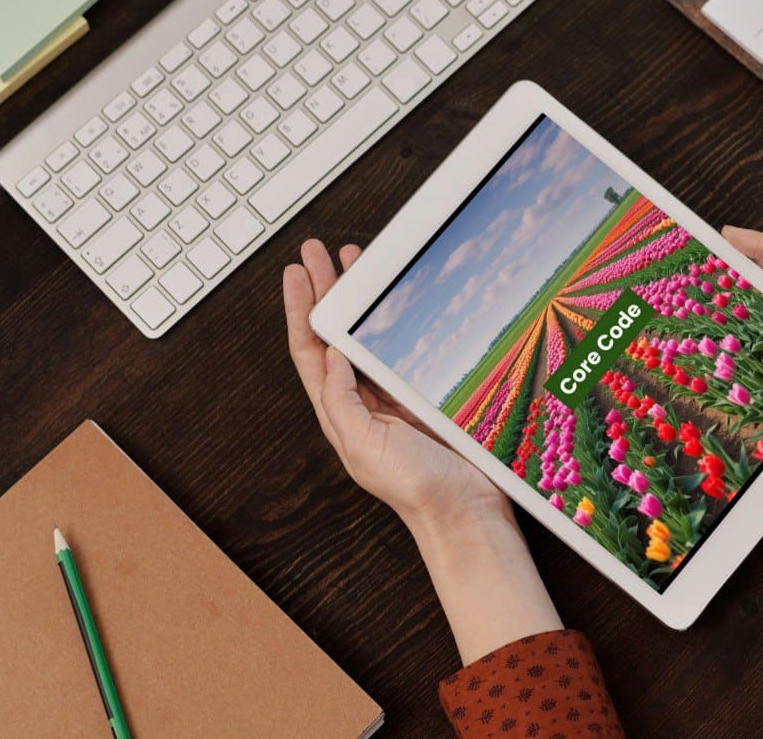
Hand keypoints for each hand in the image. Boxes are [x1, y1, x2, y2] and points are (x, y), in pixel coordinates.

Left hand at [283, 239, 507, 531]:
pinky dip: (399, 319)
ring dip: (361, 299)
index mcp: (339, 412)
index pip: (310, 350)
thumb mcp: (363, 445)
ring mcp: (396, 395)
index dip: (300, 309)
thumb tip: (330, 353)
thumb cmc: (415, 488)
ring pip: (371, 334)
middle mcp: (363, 400)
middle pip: (336, 334)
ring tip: (356, 263)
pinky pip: (406, 346)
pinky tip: (400, 299)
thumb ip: (341, 400)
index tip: (296, 272)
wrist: (465, 509)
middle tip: (320, 252)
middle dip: (325, 291)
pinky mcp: (426, 394)